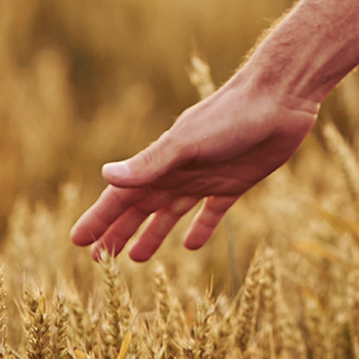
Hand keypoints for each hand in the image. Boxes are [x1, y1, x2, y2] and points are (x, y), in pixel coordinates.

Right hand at [70, 70, 317, 260]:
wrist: (280, 100)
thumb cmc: (231, 116)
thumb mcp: (187, 142)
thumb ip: (150, 162)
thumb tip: (106, 174)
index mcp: (162, 162)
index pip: (122, 196)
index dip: (100, 218)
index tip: (77, 240)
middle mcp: (179, 172)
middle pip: (142, 208)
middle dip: (119, 232)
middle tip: (99, 259)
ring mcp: (207, 178)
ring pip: (171, 212)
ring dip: (153, 233)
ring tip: (136, 258)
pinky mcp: (235, 183)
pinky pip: (212, 211)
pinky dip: (201, 228)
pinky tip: (191, 245)